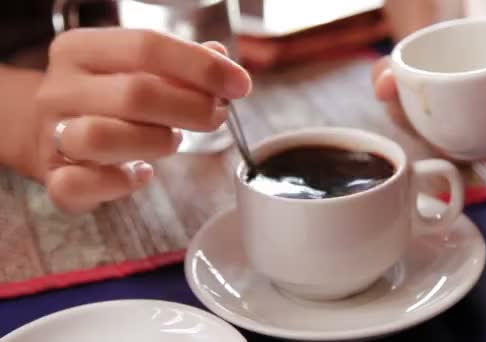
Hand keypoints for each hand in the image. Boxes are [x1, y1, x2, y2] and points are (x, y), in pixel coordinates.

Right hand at [29, 28, 250, 212]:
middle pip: (135, 94)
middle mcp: (60, 88)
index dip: (201, 67)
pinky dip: (121, 183)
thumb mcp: (135, 69)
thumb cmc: (104, 98)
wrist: (44, 128)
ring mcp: (52, 134)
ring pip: (104, 138)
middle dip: (192, 108)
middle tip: (216, 116)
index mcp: (81, 50)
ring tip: (172, 141)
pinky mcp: (53, 177)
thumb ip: (178, 63)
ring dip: (156, 142)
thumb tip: (221, 57)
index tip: (239, 84)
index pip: (146, 46)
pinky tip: (141, 173)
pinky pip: (81, 185)